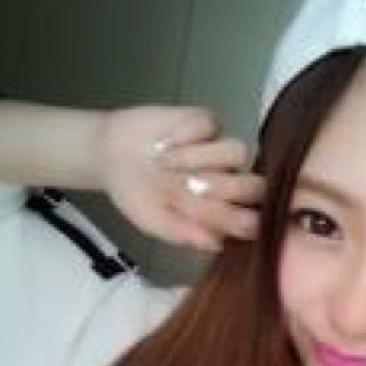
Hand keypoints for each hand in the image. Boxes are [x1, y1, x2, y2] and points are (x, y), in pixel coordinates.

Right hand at [96, 105, 264, 250]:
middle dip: (228, 190)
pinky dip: (189, 134)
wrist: (111, 156)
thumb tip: (216, 243)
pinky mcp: (206, 122)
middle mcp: (230, 181)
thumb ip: (182, 233)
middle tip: (191, 188)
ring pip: (238, 152)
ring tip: (166, 165)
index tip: (216, 220)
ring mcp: (220, 150)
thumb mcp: (153, 222)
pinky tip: (164, 144)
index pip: (251, 221)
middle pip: (254, 186)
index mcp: (223, 212)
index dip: (240, 221)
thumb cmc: (139, 195)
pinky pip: (212, 125)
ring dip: (203, 160)